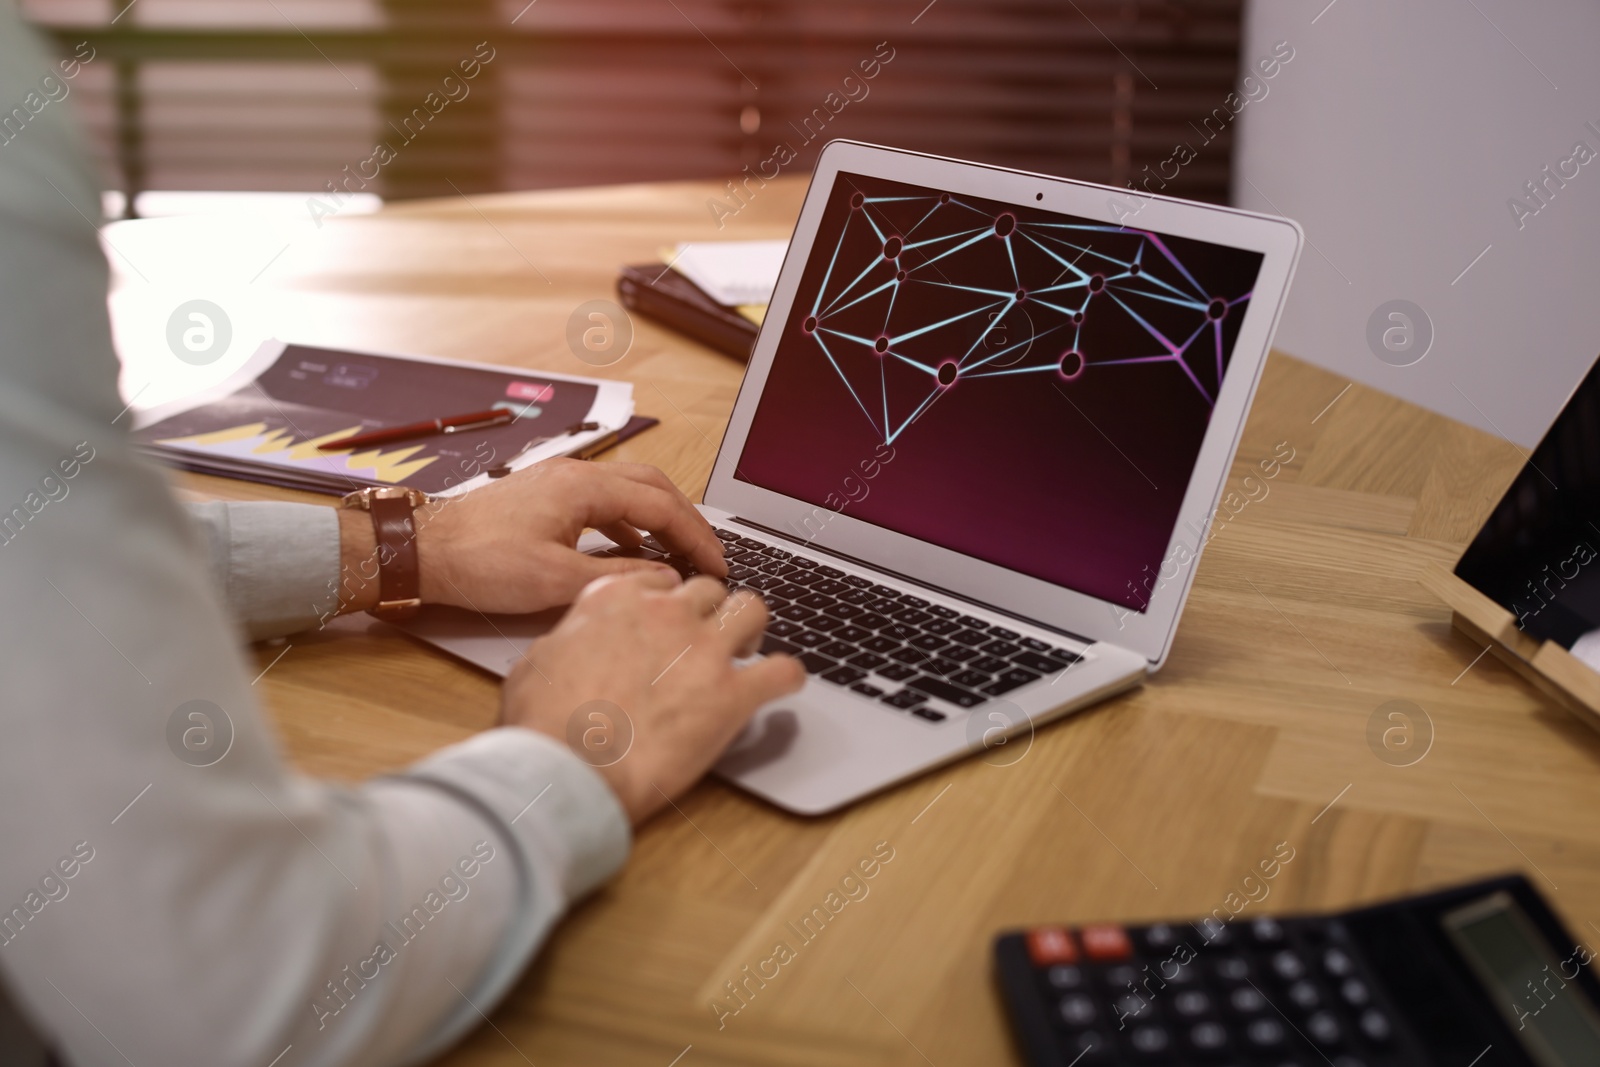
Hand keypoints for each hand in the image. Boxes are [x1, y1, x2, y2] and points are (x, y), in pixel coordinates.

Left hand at [414, 458, 727, 614]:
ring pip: (629, 490)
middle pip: (653, 487)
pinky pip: (604, 501)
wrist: (422, 552)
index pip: (661, 506)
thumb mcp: (555, 581)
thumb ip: (617, 580)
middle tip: (709, 555)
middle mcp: (575, 474)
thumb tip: (664, 581)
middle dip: (687, 520)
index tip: (716, 565)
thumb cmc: (479, 561)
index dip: (695, 538)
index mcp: (584, 487)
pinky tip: (631, 550)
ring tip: (679, 553)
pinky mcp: (545, 497)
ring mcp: (559, 482)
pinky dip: (629, 522)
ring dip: (659, 519)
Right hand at [501, 569, 804, 822]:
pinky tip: (782, 687)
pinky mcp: (732, 695)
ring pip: (752, 609)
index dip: (668, 605)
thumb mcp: (538, 662)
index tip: (669, 622)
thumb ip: (570, 639)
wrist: (565, 769)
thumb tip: (579, 642)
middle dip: (710, 614)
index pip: (661, 582)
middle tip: (707, 642)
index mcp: (617, 598)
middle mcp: (665, 613)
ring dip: (751, 629)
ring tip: (746, 653)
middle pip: (708, 591)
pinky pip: (783, 671)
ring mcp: (703, 650)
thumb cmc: (543, 725)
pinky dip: (787, 677)